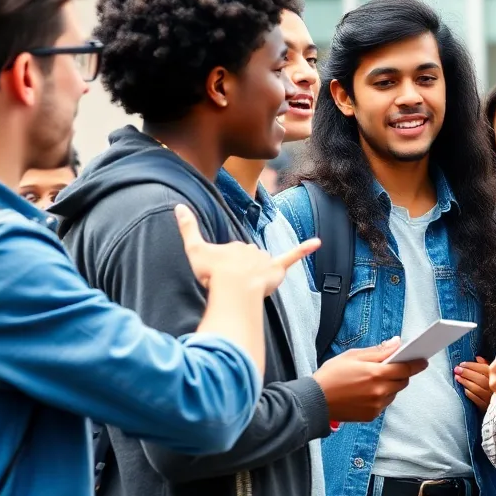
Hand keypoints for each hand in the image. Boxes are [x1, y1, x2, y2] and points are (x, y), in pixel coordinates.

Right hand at [176, 204, 318, 294]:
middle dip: (240, 274)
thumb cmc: (212, 272)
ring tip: (243, 290)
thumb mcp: (194, 250)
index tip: (218, 277)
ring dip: (256, 278)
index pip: (232, 256)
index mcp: (234, 247)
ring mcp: (265, 260)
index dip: (224, 269)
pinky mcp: (277, 270)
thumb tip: (178, 206)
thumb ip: (187, 228)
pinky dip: (305, 249)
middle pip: (247, 262)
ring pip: (262, 268)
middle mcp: (251, 250)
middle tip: (229, 286)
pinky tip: (317, 243)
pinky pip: (293, 257)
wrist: (233, 286)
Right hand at [314, 338, 427, 422]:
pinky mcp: (371, 415)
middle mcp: (379, 392)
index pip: (405, 368)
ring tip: (374, 378)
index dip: (416, 363)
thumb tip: (397, 343)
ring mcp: (376, 406)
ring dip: (390, 384)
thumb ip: (378, 351)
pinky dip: (381, 395)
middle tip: (393, 366)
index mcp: (376, 374)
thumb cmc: (332, 375)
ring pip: (394, 392)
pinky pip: (384, 403)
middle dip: (401, 373)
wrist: (314, 401)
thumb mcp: (353, 356)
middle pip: (402, 381)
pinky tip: (366, 390)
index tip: (423, 359)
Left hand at [456, 357, 492, 410]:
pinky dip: (469, 393)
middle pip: (480, 378)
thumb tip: (477, 357)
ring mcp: (491, 398)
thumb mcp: (494, 374)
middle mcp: (495, 387)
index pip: (484, 368)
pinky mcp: (486, 407)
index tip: (462, 363)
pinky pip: (476, 399)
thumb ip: (486, 366)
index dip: (472, 365)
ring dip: (465, 382)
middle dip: (466, 373)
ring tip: (457, 378)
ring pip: (476, 388)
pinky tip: (464, 389)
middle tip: (457, 369)